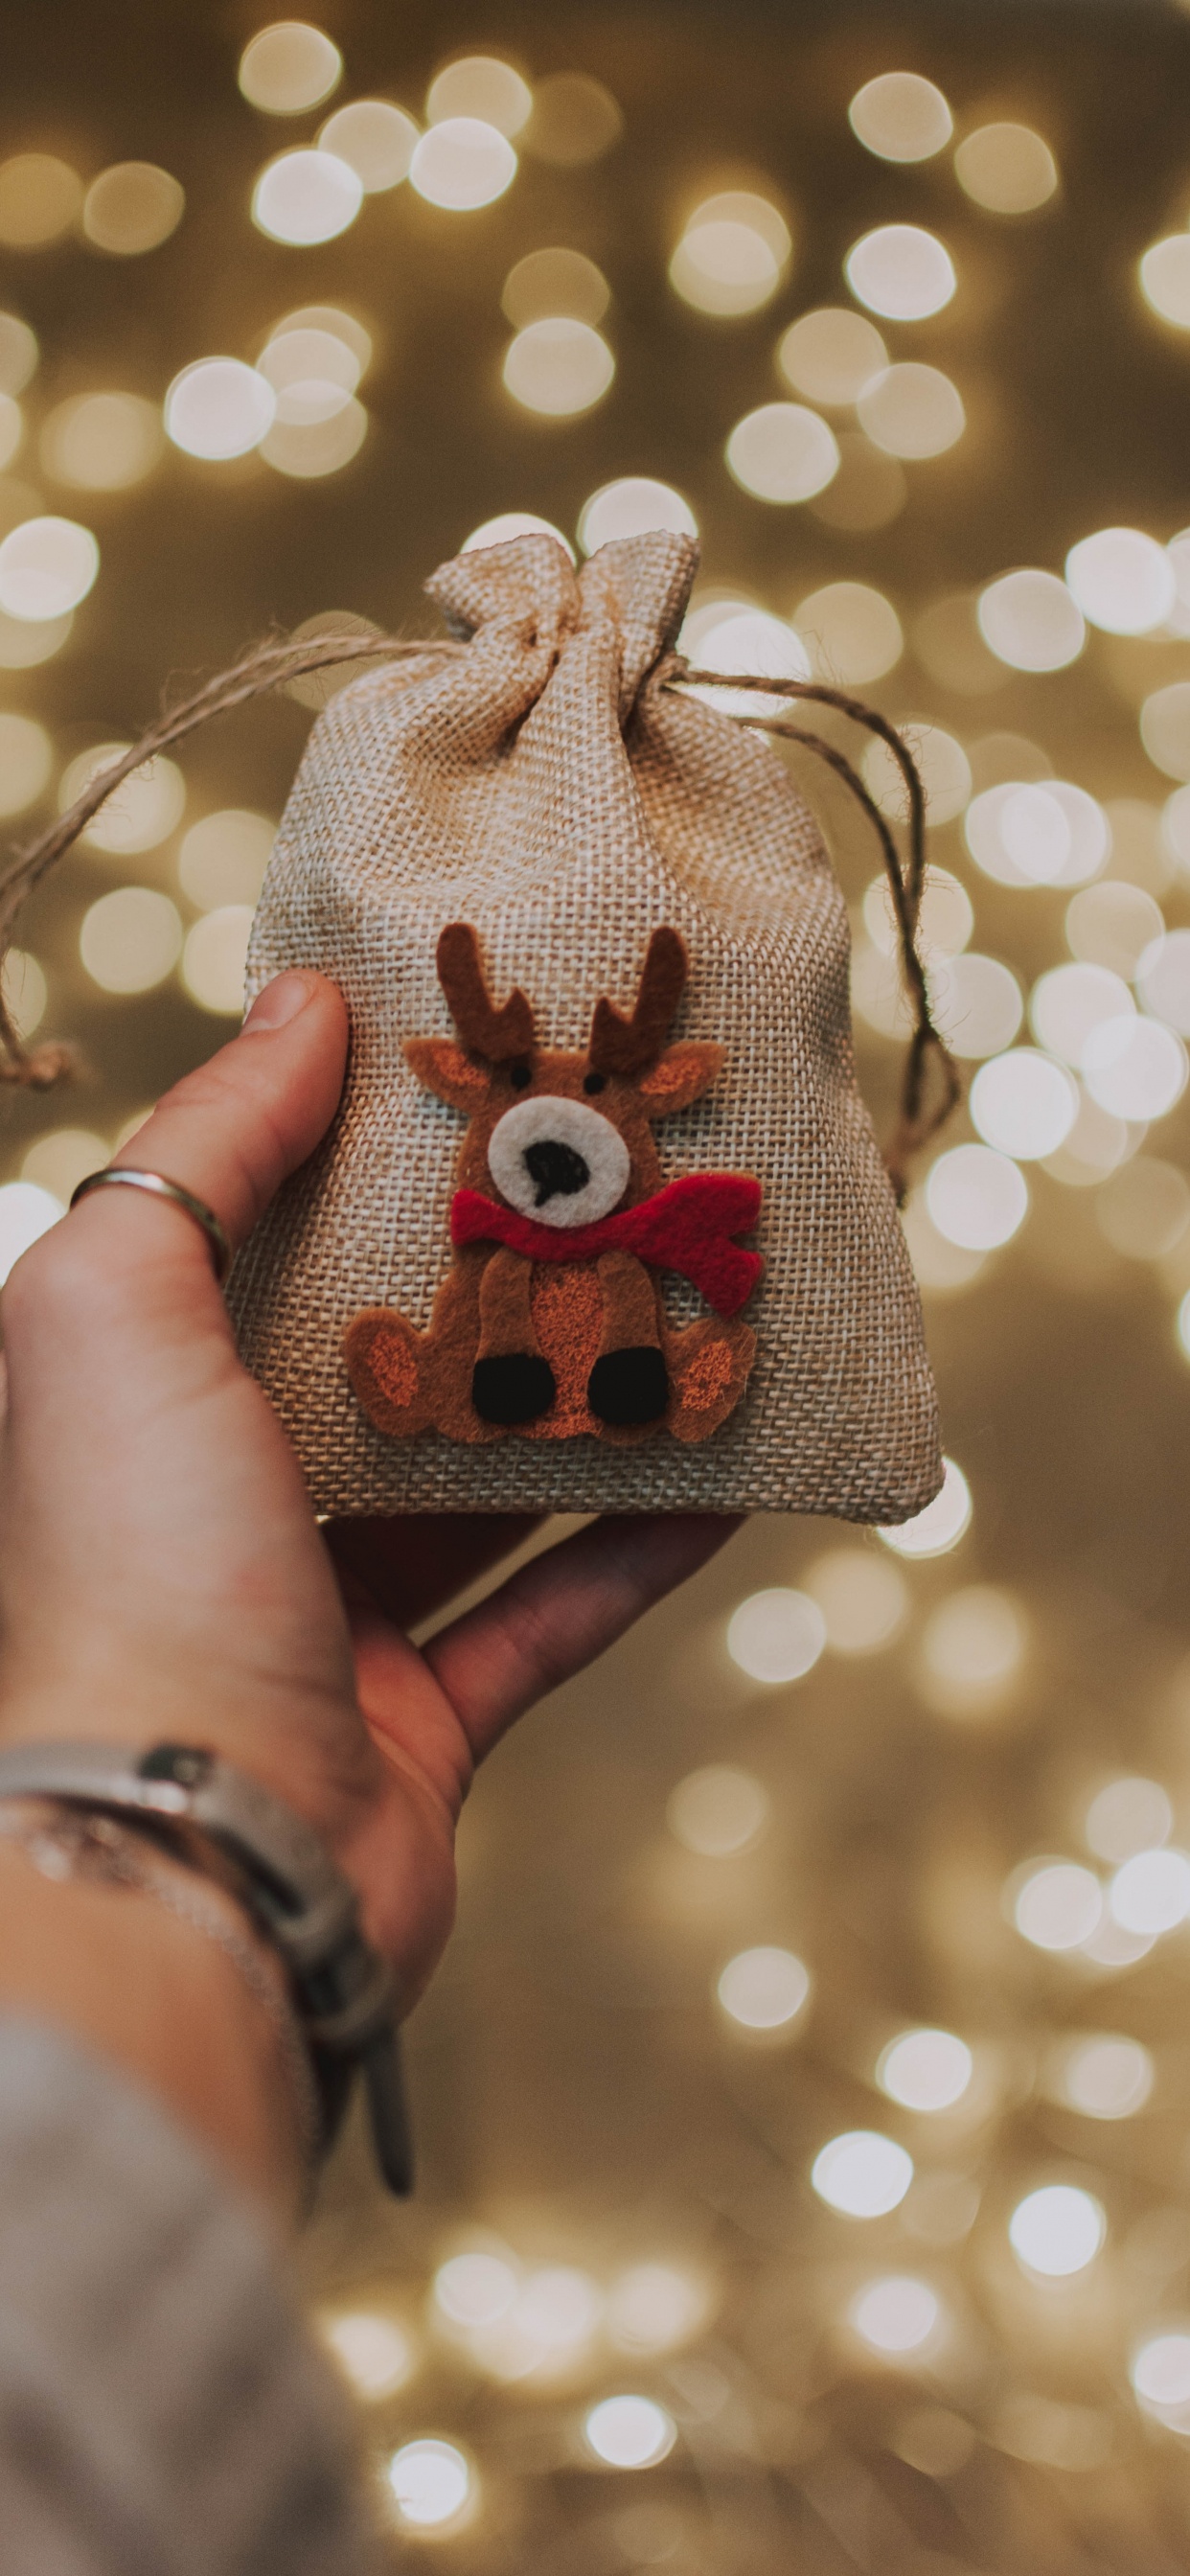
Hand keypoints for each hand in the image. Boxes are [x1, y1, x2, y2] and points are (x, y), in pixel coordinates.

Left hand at [0, 971, 738, 2023]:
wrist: (194, 1859)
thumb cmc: (129, 1569)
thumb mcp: (116, 1309)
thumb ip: (202, 1151)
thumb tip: (302, 1003)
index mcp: (137, 1404)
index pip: (247, 1246)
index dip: (345, 1154)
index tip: (467, 1069)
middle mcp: (218, 1507)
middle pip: (378, 1362)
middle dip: (494, 1277)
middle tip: (608, 1182)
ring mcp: (322, 1622)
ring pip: (473, 1489)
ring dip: (579, 1407)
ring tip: (687, 1309)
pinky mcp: (419, 1724)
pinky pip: (548, 1615)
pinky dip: (635, 1547)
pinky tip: (728, 1477)